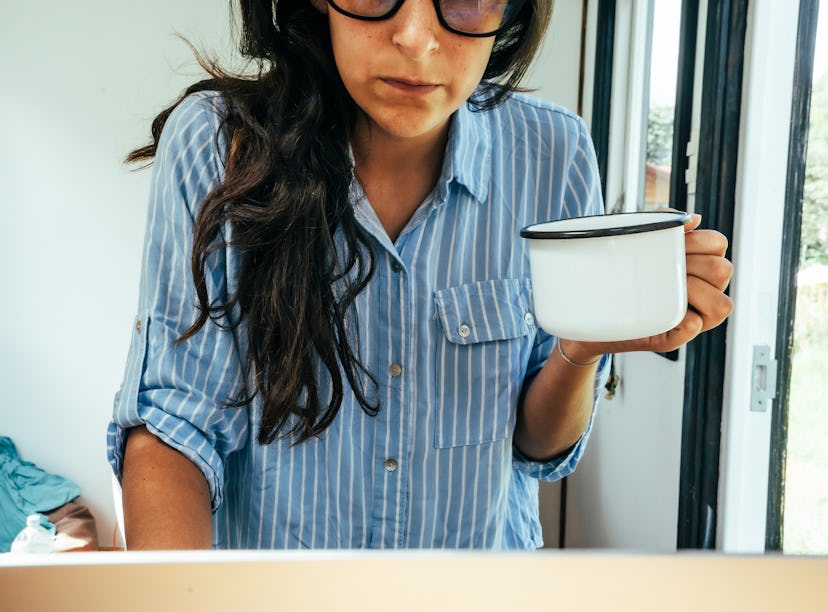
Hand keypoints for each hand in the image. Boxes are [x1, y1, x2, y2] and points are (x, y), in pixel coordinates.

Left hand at [559, 213, 733, 363]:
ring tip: (663, 288)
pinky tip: (661, 312)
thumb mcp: (638, 246)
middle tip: (662, 268)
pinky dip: (681, 319)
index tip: (673, 243)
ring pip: (721, 304)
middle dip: (693, 264)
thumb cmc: (619, 277)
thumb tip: (692, 219)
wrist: (589, 313)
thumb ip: (663, 227)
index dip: (698, 239)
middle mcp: (705, 292)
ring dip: (693, 290)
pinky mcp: (673, 338)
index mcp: (699, 266)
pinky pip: (691, 327)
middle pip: (722, 269)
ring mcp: (693, 318)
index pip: (717, 244)